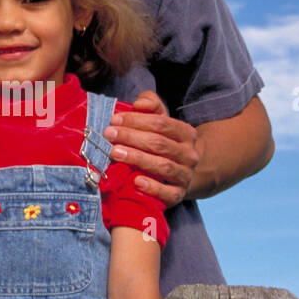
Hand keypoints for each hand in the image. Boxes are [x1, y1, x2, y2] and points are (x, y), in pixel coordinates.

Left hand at [104, 91, 197, 207]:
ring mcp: (186, 176)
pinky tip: (136, 181)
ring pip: (163, 166)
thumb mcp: (160, 121)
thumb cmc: (163, 143)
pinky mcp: (179, 195)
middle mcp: (190, 155)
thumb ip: (151, 105)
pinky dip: (152, 188)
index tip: (114, 120)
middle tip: (109, 135)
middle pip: (159, 144)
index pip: (161, 123)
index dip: (136, 120)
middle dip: (131, 137)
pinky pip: (167, 193)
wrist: (181, 173)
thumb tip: (139, 104)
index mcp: (187, 133)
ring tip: (115, 153)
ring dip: (137, 158)